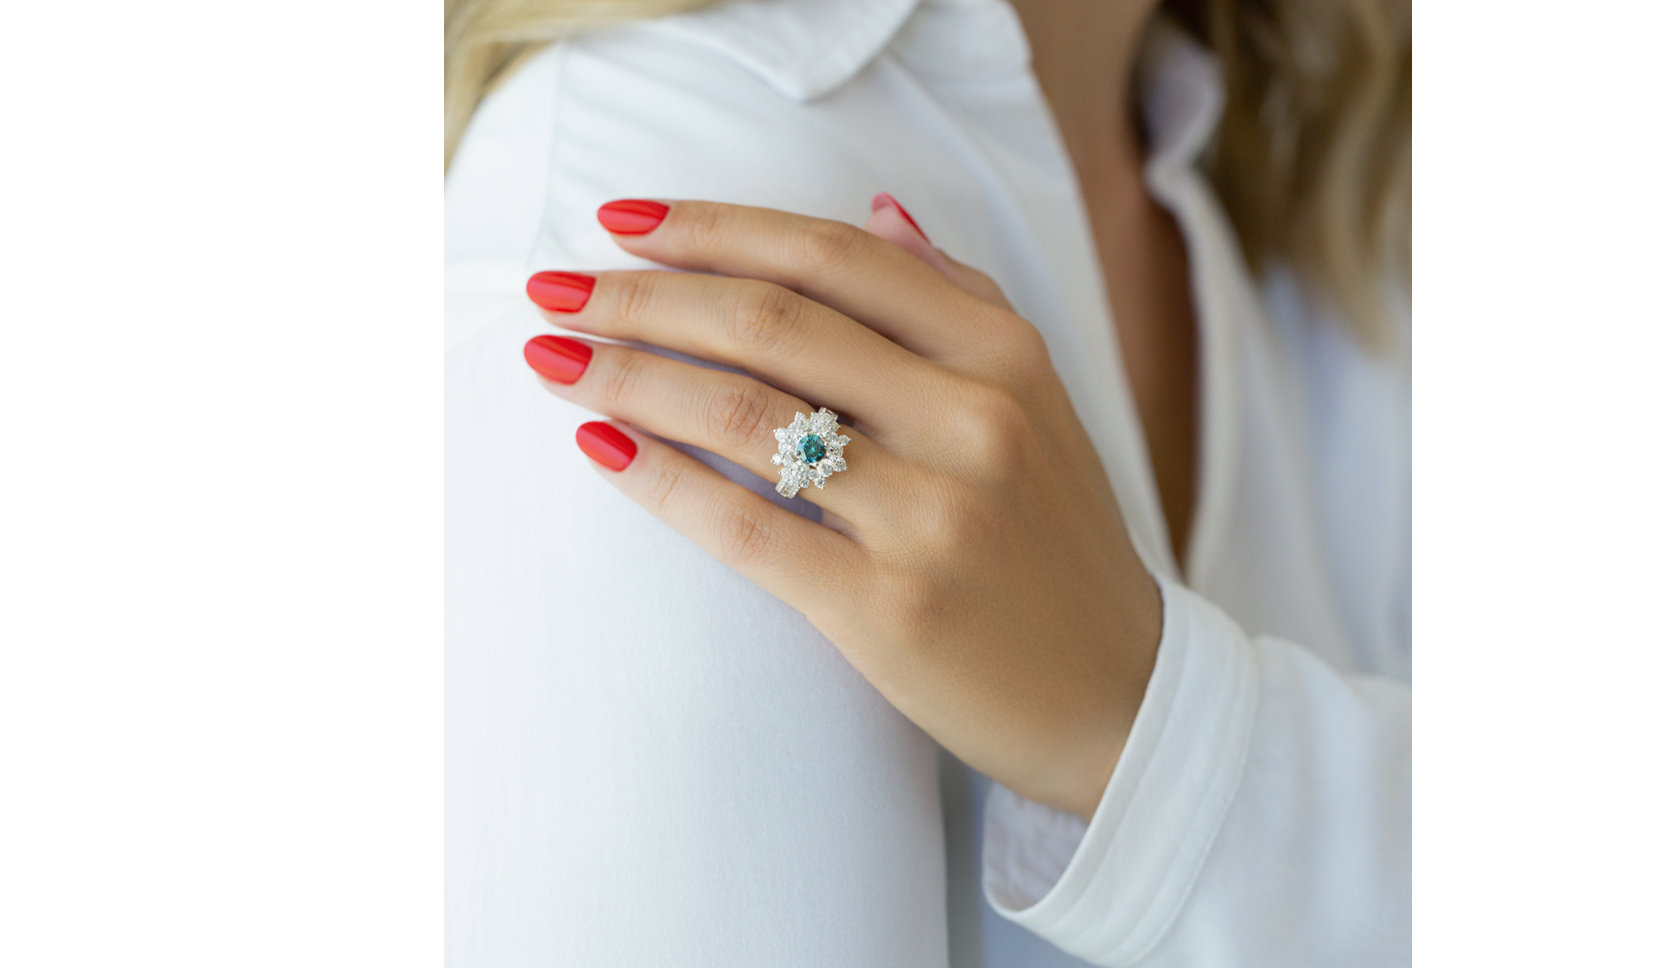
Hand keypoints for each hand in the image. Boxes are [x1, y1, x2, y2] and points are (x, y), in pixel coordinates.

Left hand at [520, 197, 1160, 818]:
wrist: (1118, 698)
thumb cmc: (1055, 542)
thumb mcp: (1038, 401)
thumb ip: (957, 299)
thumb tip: (876, 212)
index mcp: (1004, 354)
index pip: (832, 258)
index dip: (713, 228)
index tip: (622, 221)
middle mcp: (976, 419)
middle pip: (772, 324)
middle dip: (642, 295)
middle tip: (553, 285)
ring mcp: (935, 515)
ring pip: (746, 416)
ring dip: (628, 375)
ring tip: (552, 357)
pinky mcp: (890, 608)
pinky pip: (747, 526)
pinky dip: (658, 479)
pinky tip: (598, 446)